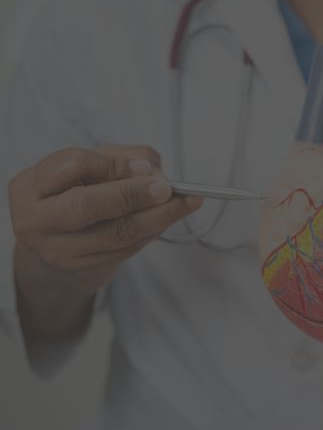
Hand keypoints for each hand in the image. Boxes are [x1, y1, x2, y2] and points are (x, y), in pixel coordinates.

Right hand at [9, 145, 202, 294]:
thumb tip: (150, 170)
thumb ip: (118, 159)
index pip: (72, 165)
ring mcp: (58, 251)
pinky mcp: (83, 270)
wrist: (57, 241)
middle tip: (167, 189)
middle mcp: (36, 220)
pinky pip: (127, 249)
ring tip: (185, 203)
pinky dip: (152, 231)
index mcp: (30, 186)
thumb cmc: (74, 193)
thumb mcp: (87, 167)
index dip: (114, 164)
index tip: (148, 167)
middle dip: (132, 195)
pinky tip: (169, 218)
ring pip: (115, 234)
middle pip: (87, 205)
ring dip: (157, 217)